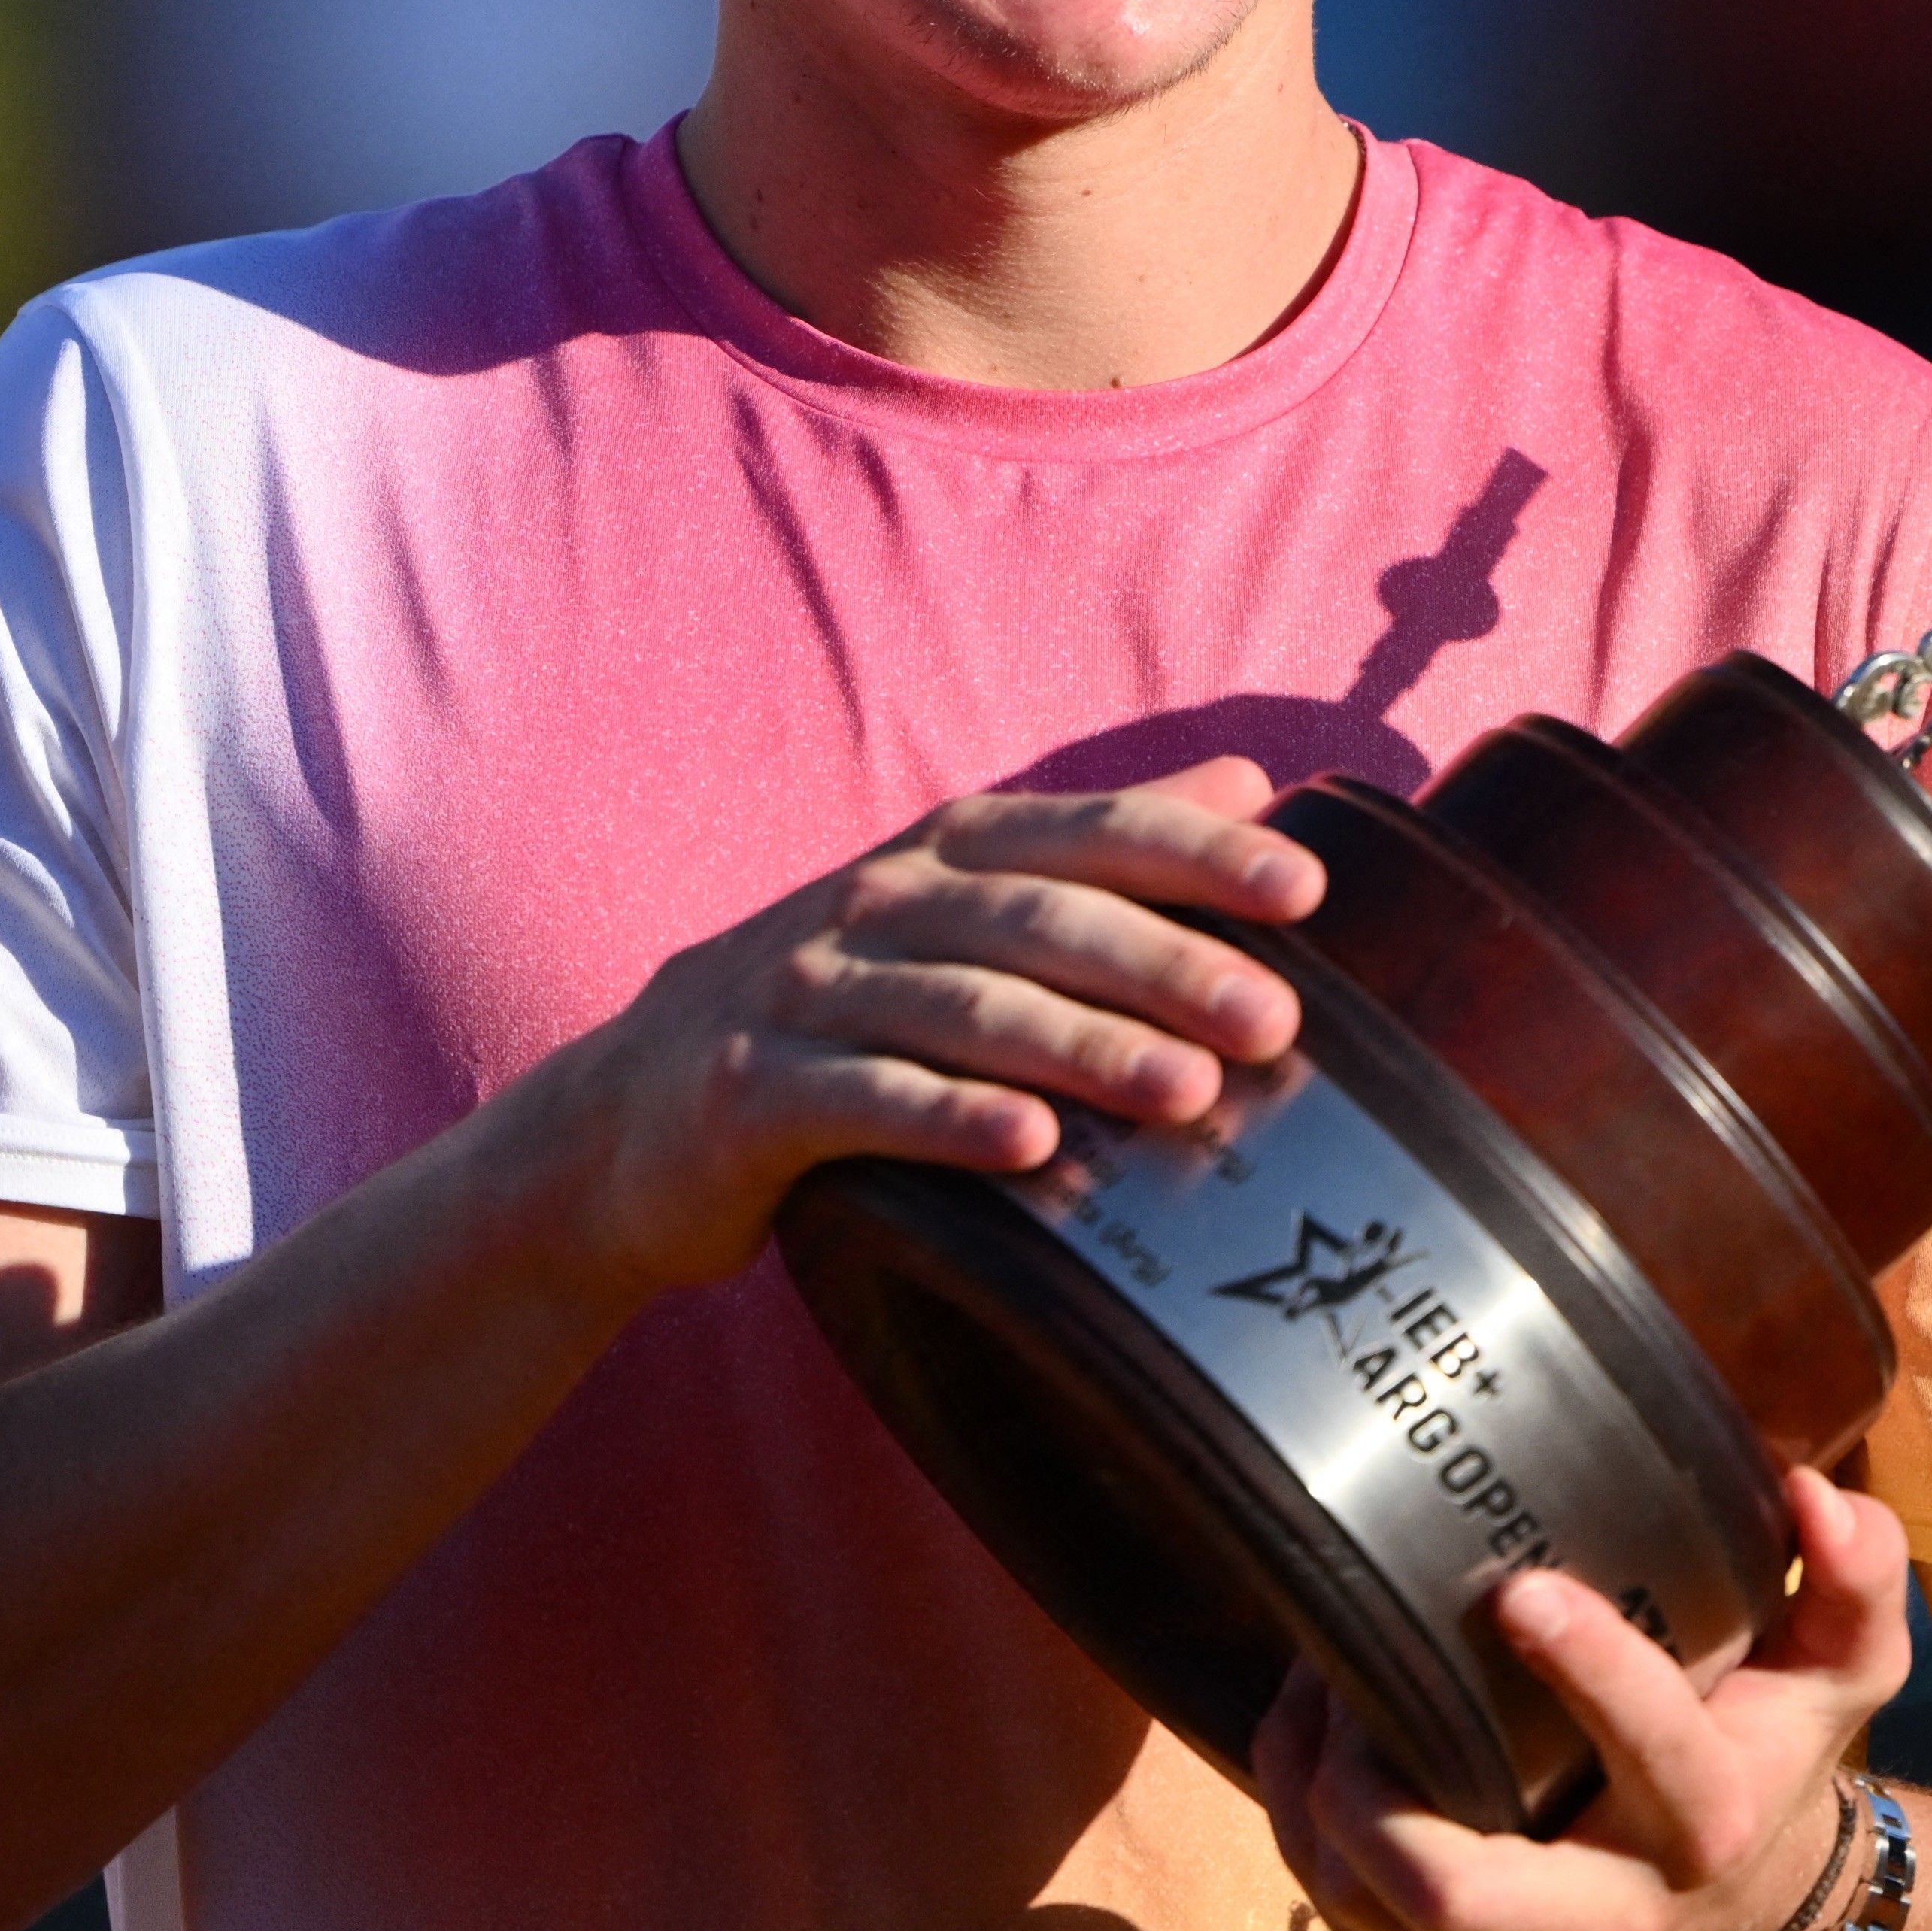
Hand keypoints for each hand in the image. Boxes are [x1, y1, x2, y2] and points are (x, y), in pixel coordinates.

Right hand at [511, 757, 1322, 1299]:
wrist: (630, 1117)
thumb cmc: (836, 1008)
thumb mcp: (956, 908)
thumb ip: (1097, 848)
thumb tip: (1252, 782)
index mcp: (941, 855)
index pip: (1086, 835)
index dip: (1194, 855)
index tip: (1302, 891)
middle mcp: (877, 905)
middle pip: (1038, 924)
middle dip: (1162, 967)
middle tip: (1270, 1020)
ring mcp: (808, 996)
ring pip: (964, 1011)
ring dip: (1081, 1049)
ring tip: (1185, 1092)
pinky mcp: (753, 1095)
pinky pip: (864, 1103)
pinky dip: (949, 1122)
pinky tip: (1030, 1148)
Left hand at [1252, 1467, 1913, 1930]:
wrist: (1745, 1916)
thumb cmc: (1769, 1752)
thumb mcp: (1840, 1665)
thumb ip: (1854, 1575)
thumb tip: (1814, 1493)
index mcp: (1709, 1824)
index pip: (1655, 1755)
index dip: (1591, 1672)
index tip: (1518, 1589)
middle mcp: (1613, 1921)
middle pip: (1455, 1892)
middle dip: (1370, 1784)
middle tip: (1348, 1673)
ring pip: (1371, 1909)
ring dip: (1314, 1791)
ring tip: (1315, 1686)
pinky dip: (1304, 1838)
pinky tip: (1309, 1754)